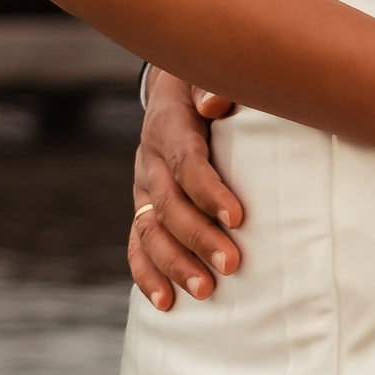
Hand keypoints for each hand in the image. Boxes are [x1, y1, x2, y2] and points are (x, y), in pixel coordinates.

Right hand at [128, 67, 245, 309]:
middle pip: (169, 205)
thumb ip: (214, 85)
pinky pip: (137, 244)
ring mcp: (142, 187)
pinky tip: (165, 303)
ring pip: (150, 232)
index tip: (238, 218)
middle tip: (231, 265)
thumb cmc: (208, 81)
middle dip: (199, 238)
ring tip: (205, 291)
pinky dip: (147, 275)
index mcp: (169, 126)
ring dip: (176, 264)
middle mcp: (150, 160)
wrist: (176, 86)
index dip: (209, 192)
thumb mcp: (210, 71)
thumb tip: (216, 102)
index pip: (186, 164)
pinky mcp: (142, 207)